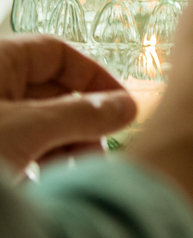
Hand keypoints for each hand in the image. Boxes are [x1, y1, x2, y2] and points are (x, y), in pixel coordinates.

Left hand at [0, 36, 136, 171]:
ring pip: (39, 126)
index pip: (57, 52)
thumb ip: (82, 115)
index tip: (122, 104)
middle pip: (52, 93)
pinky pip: (20, 151)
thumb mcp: (29, 127)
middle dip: (84, 122)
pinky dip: (42, 166)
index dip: (94, 75)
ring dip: (67, 148)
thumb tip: (128, 107)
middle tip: (103, 149)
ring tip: (81, 174)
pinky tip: (54, 185)